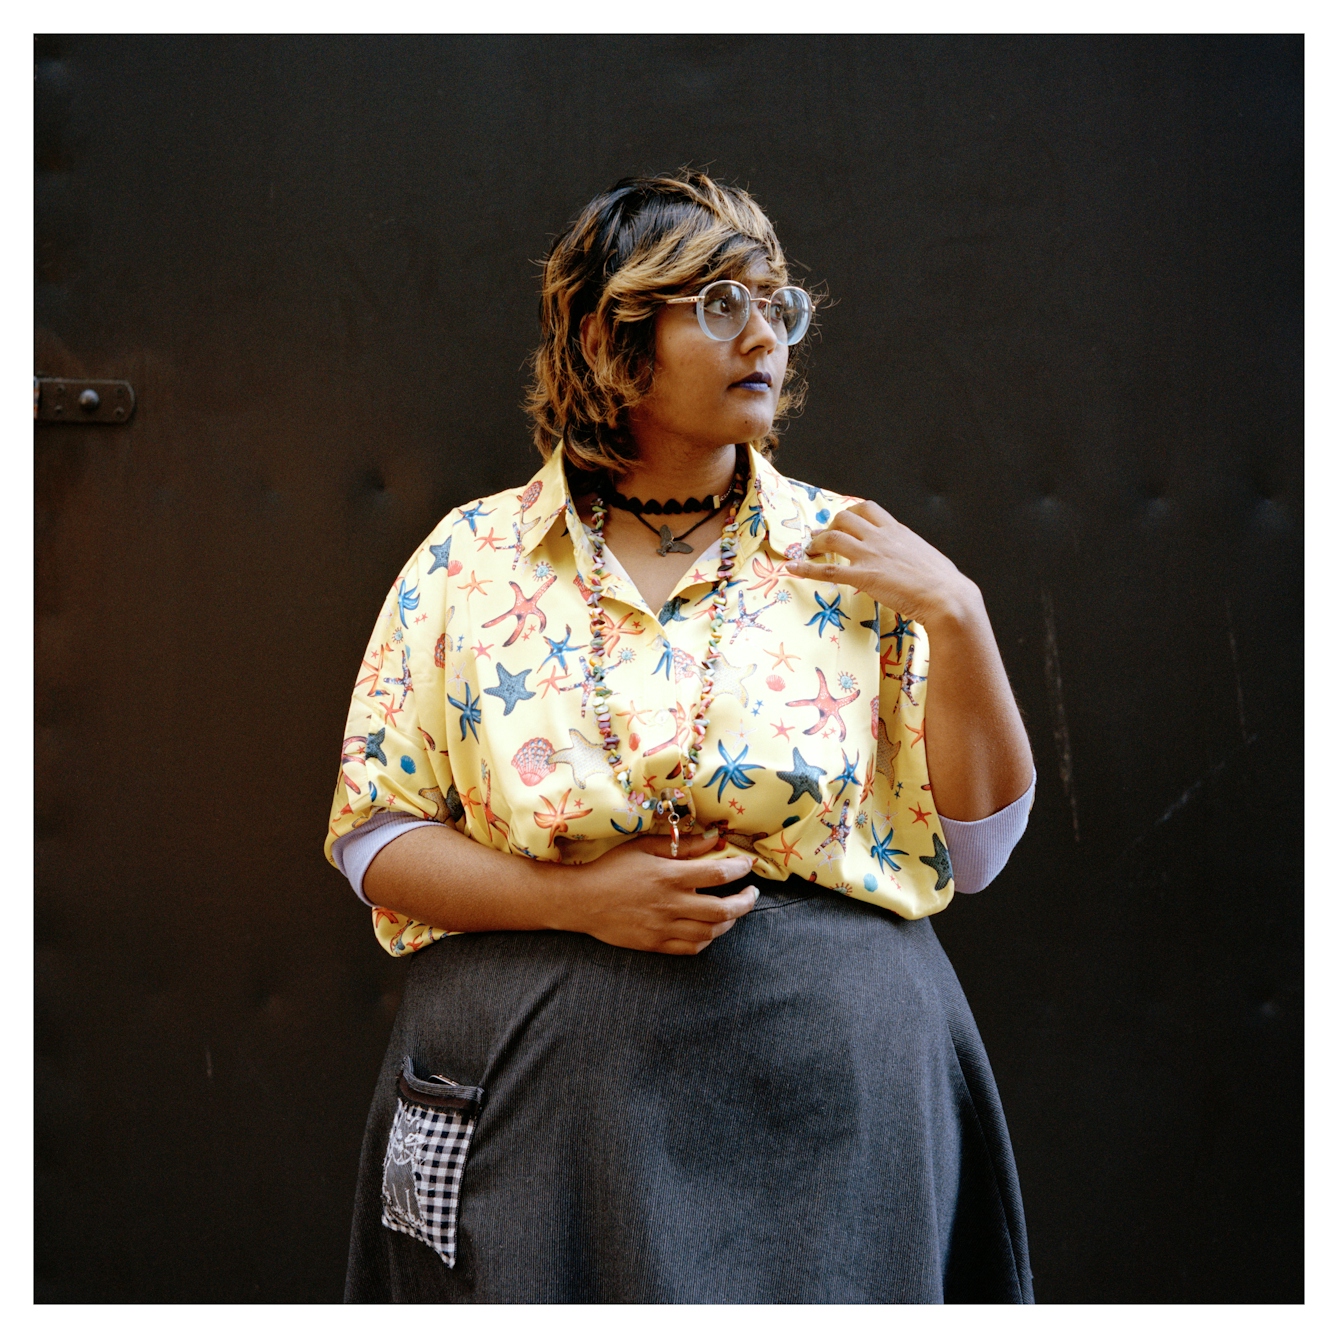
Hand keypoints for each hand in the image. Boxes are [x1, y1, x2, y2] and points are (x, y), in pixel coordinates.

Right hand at [557, 831, 758, 954]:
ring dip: (729, 922)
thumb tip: (713, 839)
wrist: (581, 900)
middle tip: (751, 893)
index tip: (747, 866)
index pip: (719, 874)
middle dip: (745, 902)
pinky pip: (691, 948)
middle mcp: (671, 904)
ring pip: (711, 932)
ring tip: (733, 911)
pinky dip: (707, 940)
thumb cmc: (611, 868)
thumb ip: (681, 845)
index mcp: (670, 876)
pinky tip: (709, 929)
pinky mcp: (655, 944)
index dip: (739, 869)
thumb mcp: (644, 847)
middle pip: (723, 910)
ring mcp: (663, 928)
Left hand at [783, 500, 978, 629]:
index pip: (867, 508)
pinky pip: (828, 570)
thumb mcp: (925, 556)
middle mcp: (880, 537)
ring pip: (832, 537)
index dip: (849, 513)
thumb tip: (907, 556)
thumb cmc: (942, 582)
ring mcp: (870, 555)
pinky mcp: (863, 577)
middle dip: (829, 525)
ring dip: (816, 543)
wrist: (947, 598)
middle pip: (844, 517)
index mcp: (897, 530)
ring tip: (809, 551)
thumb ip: (909, 551)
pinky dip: (806, 568)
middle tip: (822, 538)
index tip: (842, 522)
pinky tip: (792, 568)